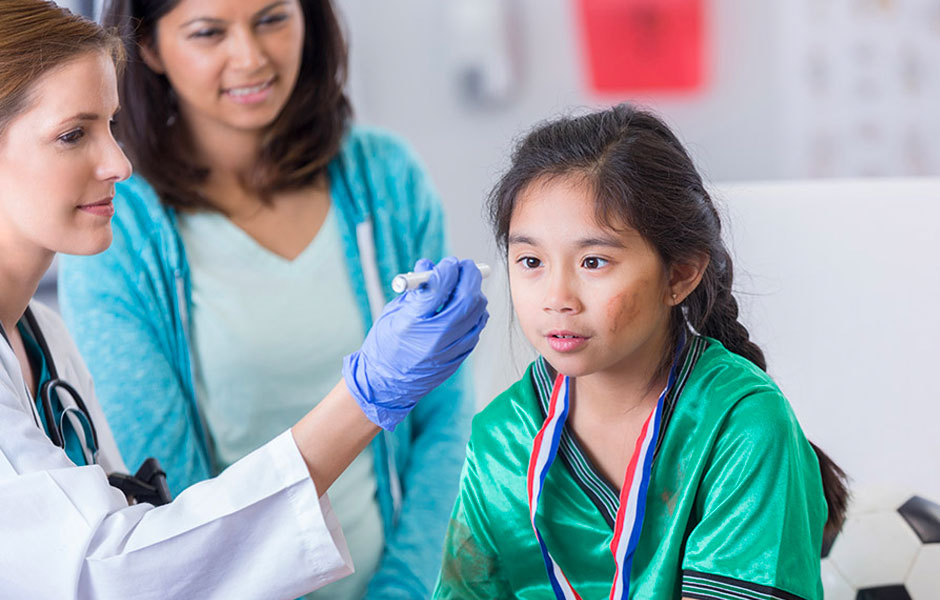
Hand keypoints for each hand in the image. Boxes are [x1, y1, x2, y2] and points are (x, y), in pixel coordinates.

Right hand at [343, 257, 488, 429]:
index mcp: (412, 322)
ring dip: (475, 293)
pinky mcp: (459, 357)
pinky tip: (466, 309)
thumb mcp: (393, 312)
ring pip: (477, 312)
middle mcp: (434, 336)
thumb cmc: (385, 345)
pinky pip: (477, 328)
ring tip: (464, 288)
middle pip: (466, 298)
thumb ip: (415, 289)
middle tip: (466, 267)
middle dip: (470, 276)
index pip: (439, 286)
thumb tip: (429, 265)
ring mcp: (450, 349)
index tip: (449, 263)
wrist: (386, 385)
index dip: (448, 269)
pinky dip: (475, 313)